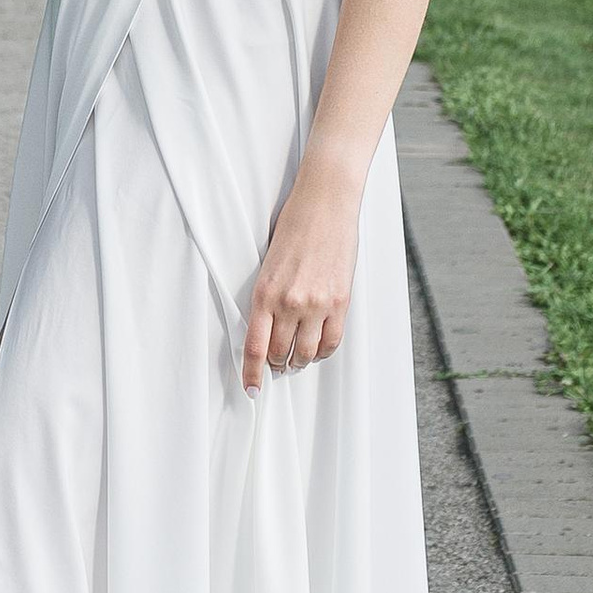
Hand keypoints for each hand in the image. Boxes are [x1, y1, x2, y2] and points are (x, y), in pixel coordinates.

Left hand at [242, 168, 359, 392]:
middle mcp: (289, 303)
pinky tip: (317, 349)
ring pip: (306, 353)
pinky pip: (331, 342)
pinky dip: (322, 351)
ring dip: (299, 361)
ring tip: (296, 359)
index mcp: (264, 293)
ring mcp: (317, 304)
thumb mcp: (268, 265)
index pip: (255, 348)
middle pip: (280, 354)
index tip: (251, 388)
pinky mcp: (340, 302)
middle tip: (276, 366)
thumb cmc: (293, 227)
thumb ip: (268, 298)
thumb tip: (267, 331)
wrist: (325, 204)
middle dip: (277, 365)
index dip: (252, 374)